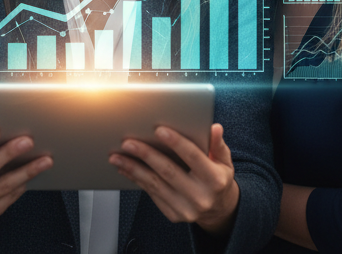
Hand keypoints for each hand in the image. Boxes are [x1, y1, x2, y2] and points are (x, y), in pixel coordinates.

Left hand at [111, 124, 239, 235]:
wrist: (218, 210)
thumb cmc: (218, 178)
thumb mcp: (224, 161)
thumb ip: (218, 144)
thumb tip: (214, 128)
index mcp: (215, 180)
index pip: (193, 157)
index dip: (176, 142)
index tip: (159, 129)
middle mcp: (200, 197)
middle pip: (168, 171)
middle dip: (146, 154)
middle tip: (128, 142)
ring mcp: (186, 209)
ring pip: (155, 184)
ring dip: (133, 168)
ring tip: (117, 156)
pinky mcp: (173, 215)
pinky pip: (152, 194)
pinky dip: (137, 179)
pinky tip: (126, 168)